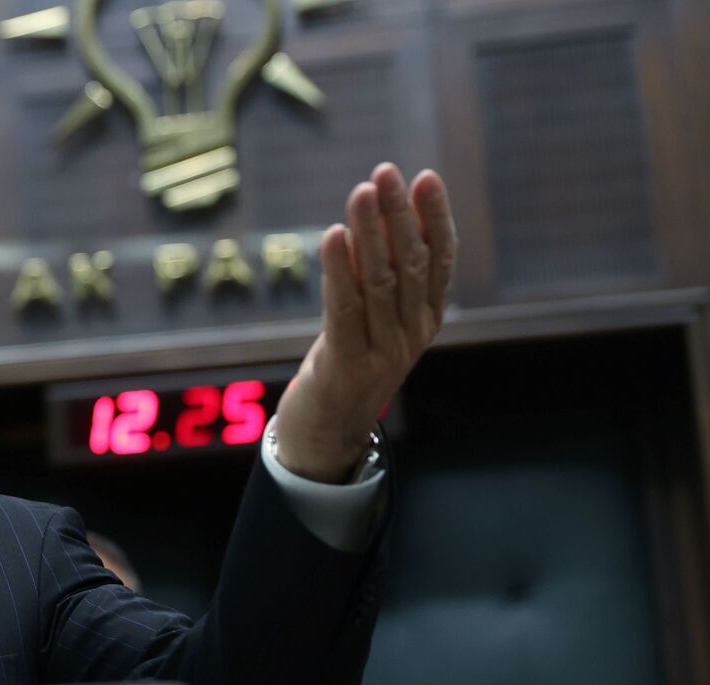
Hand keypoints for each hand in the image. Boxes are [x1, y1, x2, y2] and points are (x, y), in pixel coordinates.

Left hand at [273, 163, 456, 481]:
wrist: (327, 428)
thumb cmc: (348, 361)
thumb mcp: (370, 316)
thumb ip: (377, 275)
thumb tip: (376, 216)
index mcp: (426, 317)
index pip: (440, 259)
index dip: (434, 217)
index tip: (424, 178)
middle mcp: (412, 332)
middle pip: (412, 263)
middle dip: (399, 214)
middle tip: (386, 172)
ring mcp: (385, 350)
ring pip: (381, 282)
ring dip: (371, 233)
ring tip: (362, 192)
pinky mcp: (349, 364)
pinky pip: (346, 309)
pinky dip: (340, 270)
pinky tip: (333, 236)